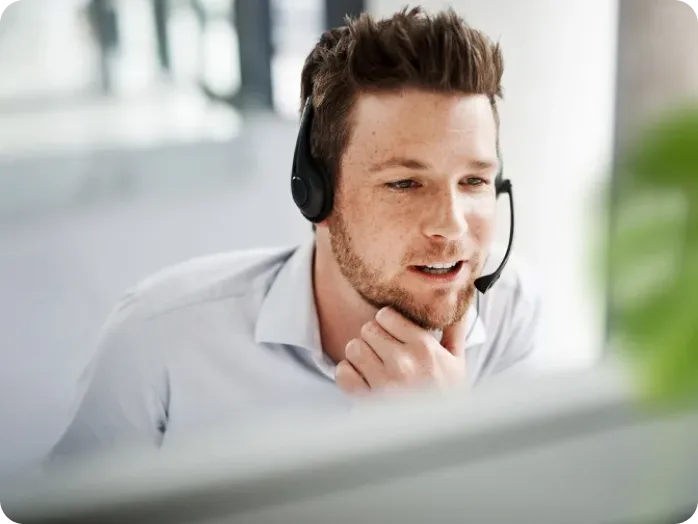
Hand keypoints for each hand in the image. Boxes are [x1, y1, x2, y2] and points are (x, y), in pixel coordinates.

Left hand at [335, 307, 467, 395]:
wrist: (441, 436)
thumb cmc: (449, 398)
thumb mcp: (458, 363)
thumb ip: (454, 331)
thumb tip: (460, 304)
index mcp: (424, 348)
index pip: (386, 315)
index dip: (387, 321)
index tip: (391, 332)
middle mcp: (403, 362)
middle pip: (368, 329)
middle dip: (374, 338)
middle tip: (383, 350)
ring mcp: (383, 382)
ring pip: (353, 348)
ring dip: (360, 354)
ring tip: (372, 364)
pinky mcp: (368, 401)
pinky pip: (343, 373)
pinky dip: (348, 374)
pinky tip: (362, 379)